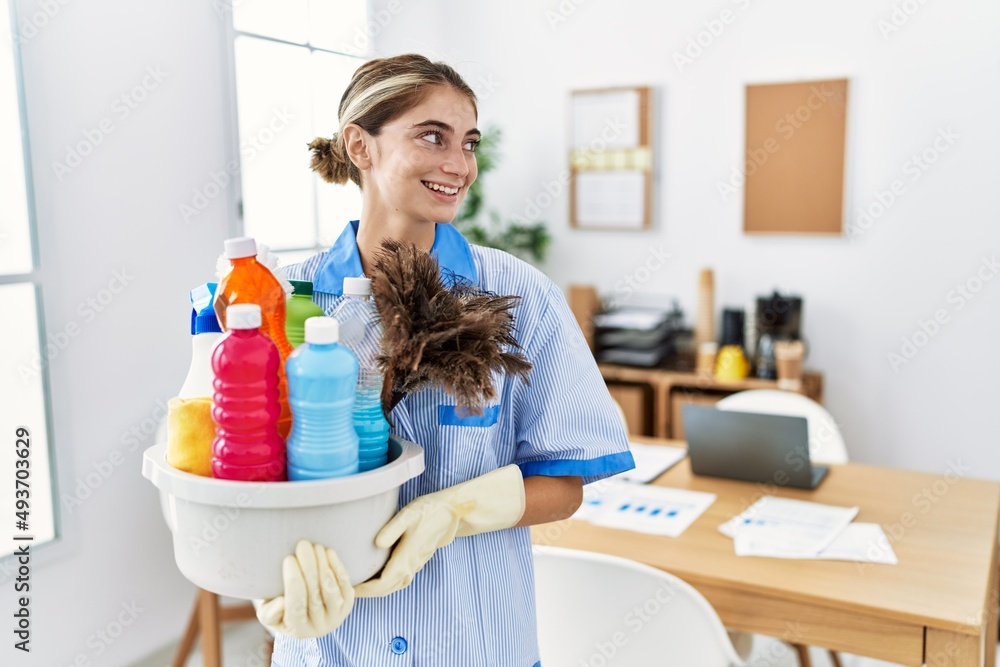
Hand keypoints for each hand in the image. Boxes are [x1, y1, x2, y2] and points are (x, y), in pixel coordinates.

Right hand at [255, 540, 354, 638]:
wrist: (303, 608)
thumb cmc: (280, 606)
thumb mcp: (267, 612)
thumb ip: (270, 612)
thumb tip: (282, 602)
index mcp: (297, 630)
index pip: (295, 605)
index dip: (293, 581)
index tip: (288, 558)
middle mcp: (319, 627)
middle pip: (315, 594)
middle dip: (309, 567)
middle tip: (302, 545)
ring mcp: (336, 617)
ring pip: (331, 589)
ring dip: (323, 565)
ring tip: (316, 547)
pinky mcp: (348, 605)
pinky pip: (345, 585)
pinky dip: (337, 567)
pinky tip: (328, 552)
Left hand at [354, 465, 525, 597]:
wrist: (451, 512)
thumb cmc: (428, 511)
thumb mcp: (408, 516)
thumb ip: (391, 530)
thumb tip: (377, 544)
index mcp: (406, 559)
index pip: (382, 585)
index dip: (364, 590)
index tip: (349, 587)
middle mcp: (410, 566)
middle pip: (386, 589)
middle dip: (368, 592)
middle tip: (349, 587)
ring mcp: (415, 564)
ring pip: (394, 585)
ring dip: (377, 589)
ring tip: (361, 582)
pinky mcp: (417, 560)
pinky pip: (400, 579)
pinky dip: (387, 582)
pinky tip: (378, 573)